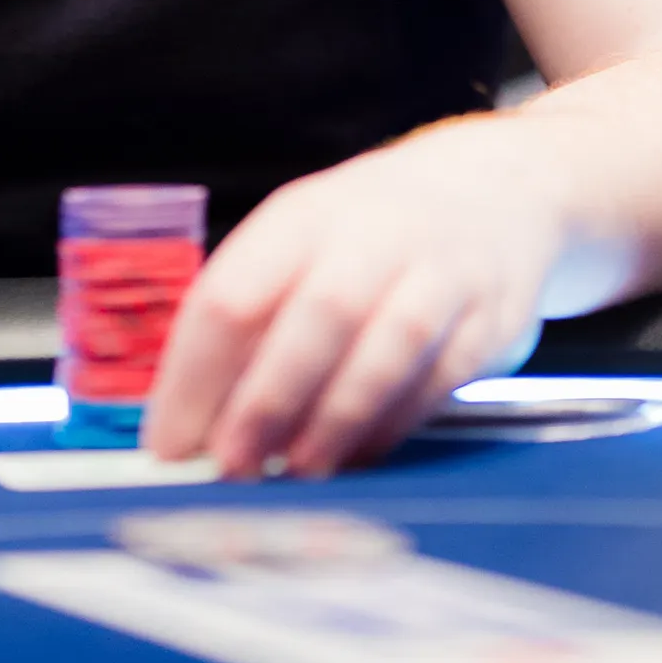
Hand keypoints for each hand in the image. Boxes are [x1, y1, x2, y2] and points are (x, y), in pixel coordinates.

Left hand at [144, 118, 565, 478]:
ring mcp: (437, 271)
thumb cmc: (367, 235)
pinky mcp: (488, 316)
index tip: (168, 444)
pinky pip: (439, 376)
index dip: (194, 376)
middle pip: (314, 317)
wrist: (492, 190)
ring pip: (385, 346)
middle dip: (265, 401)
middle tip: (229, 466)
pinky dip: (393, 423)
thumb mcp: (303, 243)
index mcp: (301, 217)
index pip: (233, 293)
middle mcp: (370, 234)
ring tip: (295, 472)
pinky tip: (357, 457)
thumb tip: (190, 420)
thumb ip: (254, 317)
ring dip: (334, 419)